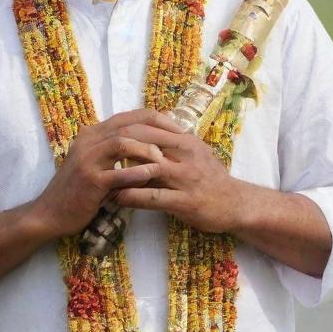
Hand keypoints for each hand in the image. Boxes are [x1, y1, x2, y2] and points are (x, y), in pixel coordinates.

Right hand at [31, 109, 184, 238]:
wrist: (50, 213)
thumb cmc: (81, 191)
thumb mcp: (99, 165)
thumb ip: (120, 154)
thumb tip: (155, 146)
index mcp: (93, 133)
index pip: (131, 116)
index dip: (158, 119)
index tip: (179, 128)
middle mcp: (89, 140)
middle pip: (129, 125)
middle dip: (158, 131)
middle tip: (180, 141)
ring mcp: (87, 159)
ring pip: (122, 142)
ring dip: (148, 148)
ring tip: (165, 159)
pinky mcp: (89, 180)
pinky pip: (117, 173)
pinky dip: (137, 173)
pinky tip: (152, 176)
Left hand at [110, 125, 246, 233]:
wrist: (237, 204)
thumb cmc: (211, 178)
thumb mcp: (194, 153)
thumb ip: (171, 144)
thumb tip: (142, 134)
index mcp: (186, 141)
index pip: (150, 127)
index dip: (124, 132)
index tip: (103, 138)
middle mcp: (185, 156)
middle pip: (145, 144)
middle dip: (118, 150)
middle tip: (95, 156)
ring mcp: (186, 179)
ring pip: (146, 169)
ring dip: (121, 174)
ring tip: (100, 178)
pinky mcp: (185, 201)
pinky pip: (152, 197)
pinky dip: (132, 197)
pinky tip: (116, 199)